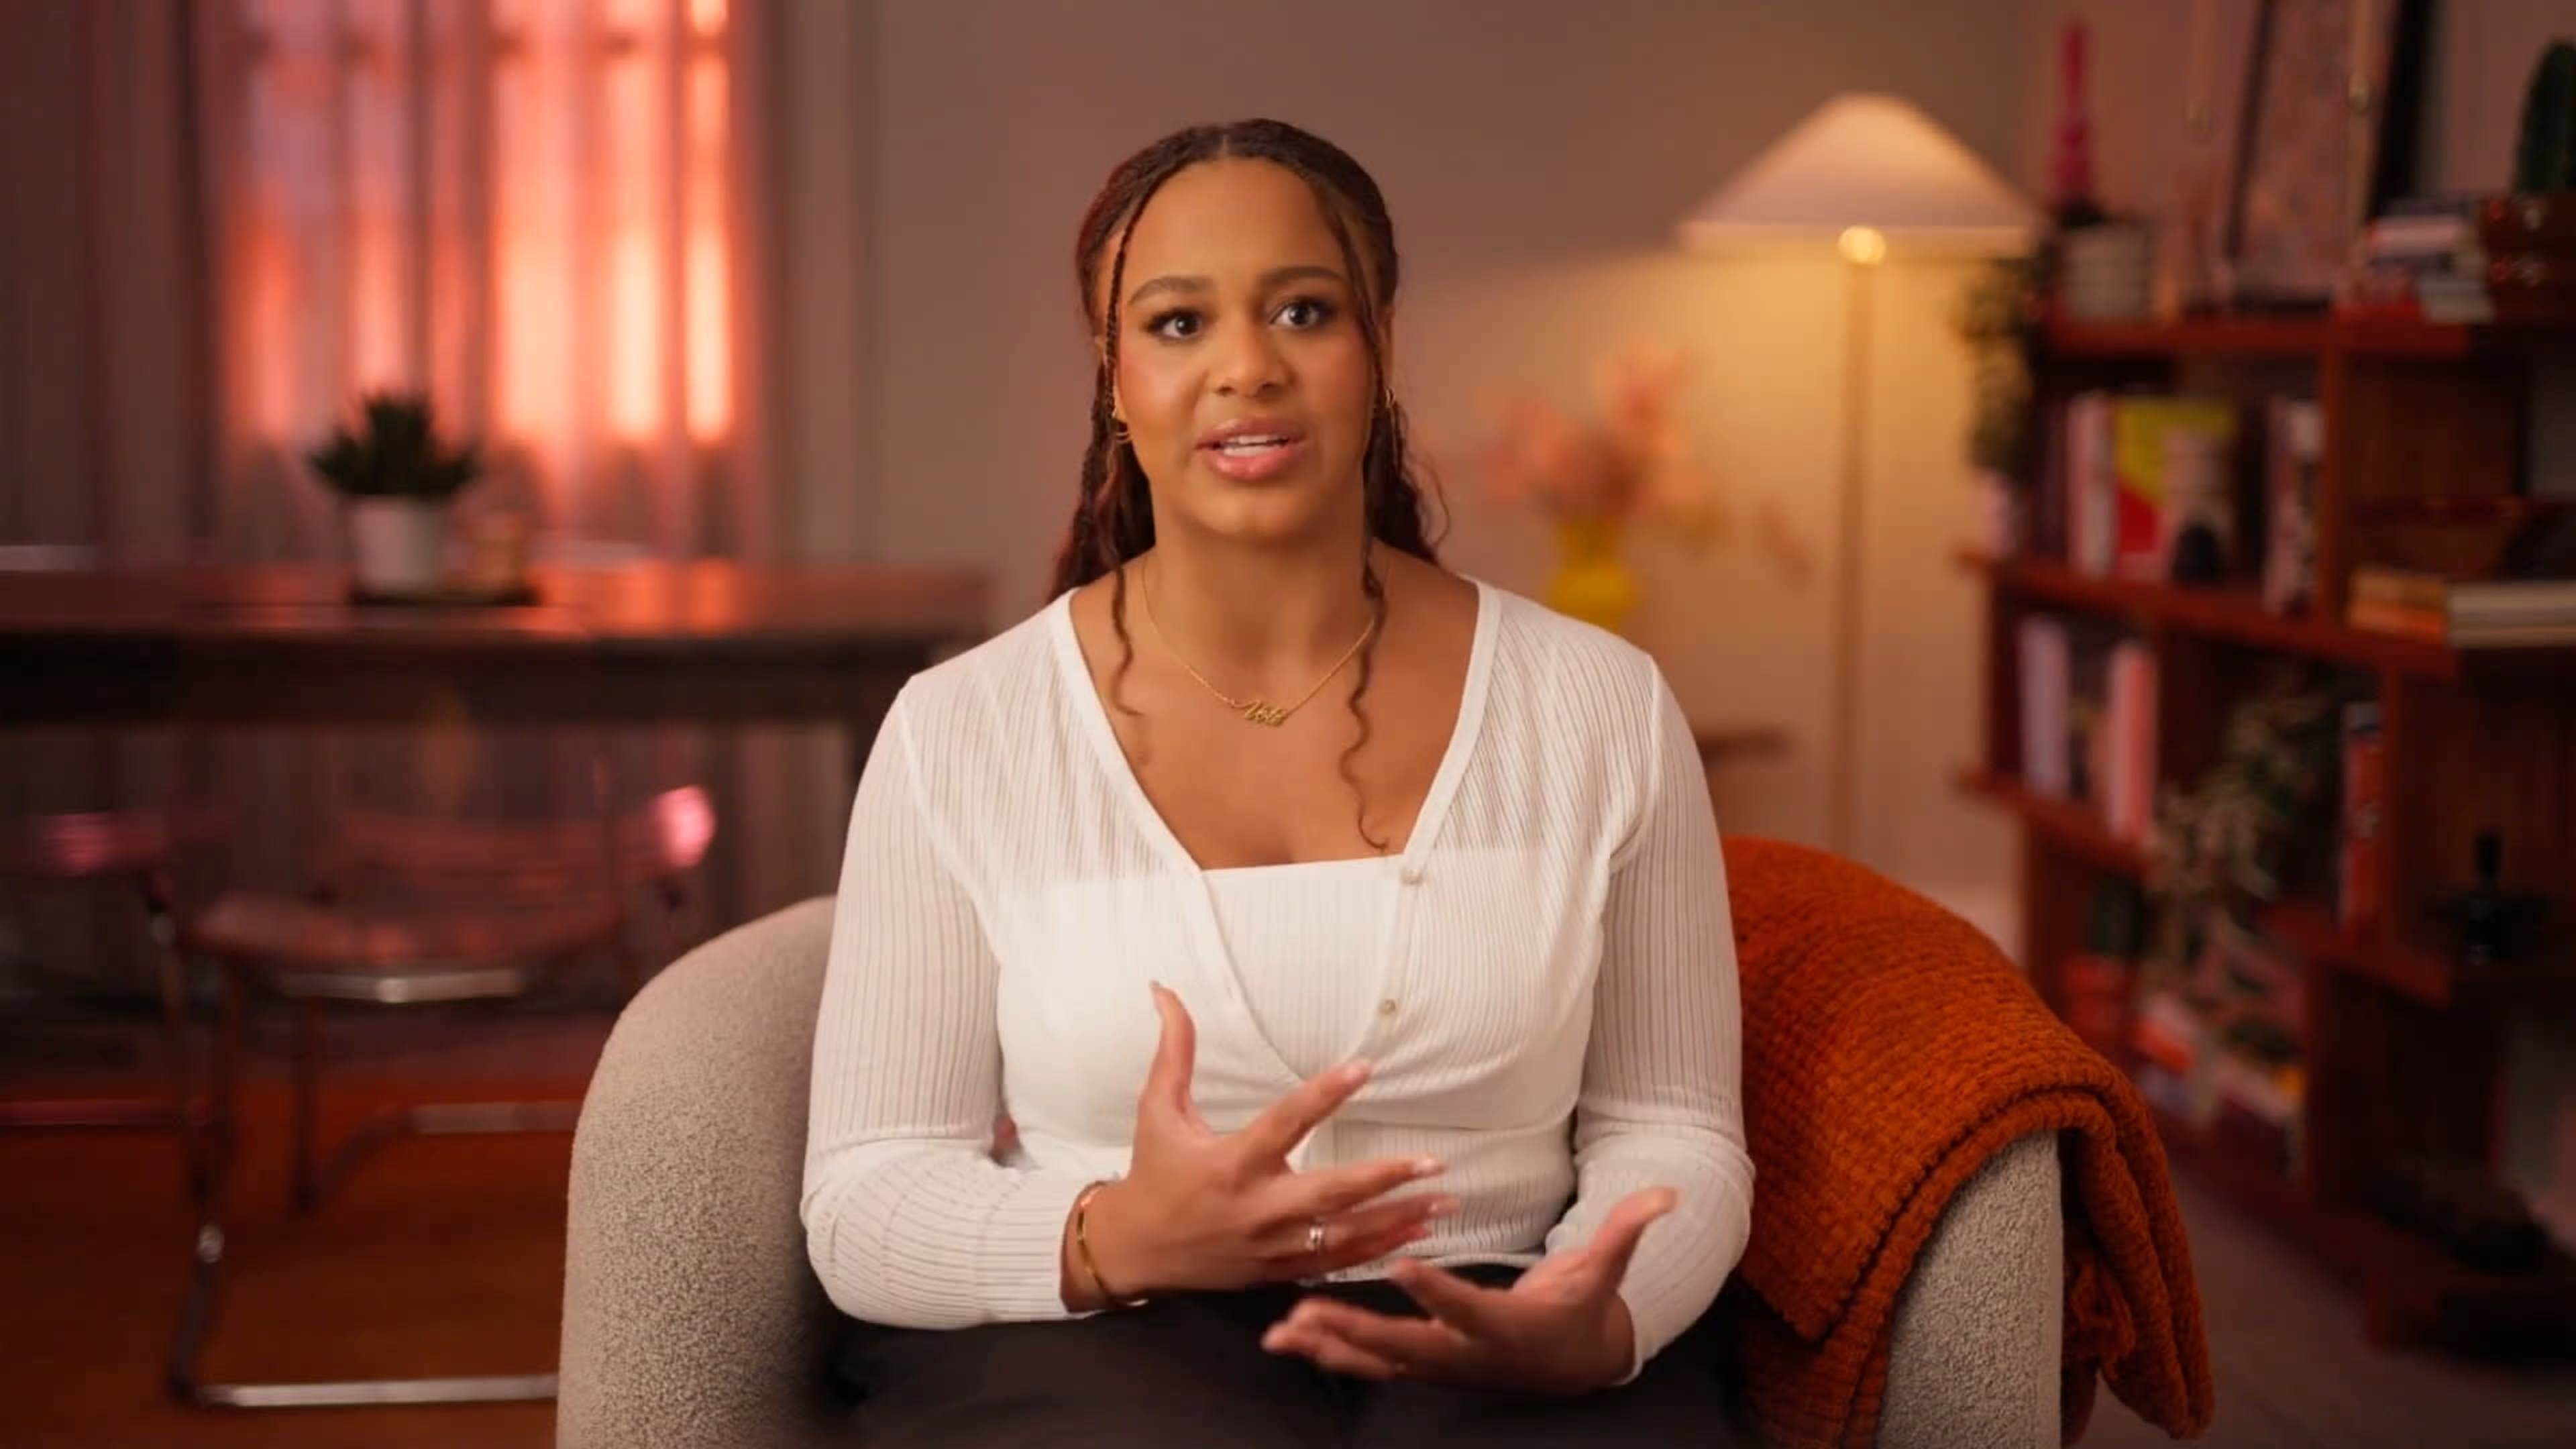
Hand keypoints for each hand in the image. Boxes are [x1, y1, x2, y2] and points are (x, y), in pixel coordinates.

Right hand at [1077, 983, 1457, 1300]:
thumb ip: (1174, 1051)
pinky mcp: (1279, 1269)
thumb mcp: (1158, 1110)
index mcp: (1230, 1164)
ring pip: (1344, 1235)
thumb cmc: (1152, 1171)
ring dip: (1398, 1219)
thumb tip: (1164, 990)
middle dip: (1383, 1179)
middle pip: (1329, 1194)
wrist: (1135, 1250)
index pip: (1285, 1123)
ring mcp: (1271, 1245)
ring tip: (1444, 1197)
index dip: (1324, 1094)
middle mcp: (1256, 1208)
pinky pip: (1337, 1262)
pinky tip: (1419, 1231)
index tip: (1364, 1067)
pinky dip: (1379, 1248)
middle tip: (1433, 1162)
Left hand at [1258, 1185, 1678, 1396]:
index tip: (1404, 1266)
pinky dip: (1326, 1353)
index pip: (1468, 1307)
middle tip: (1309, 1313)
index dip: (1438, 1290)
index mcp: (1505, 1326)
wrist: (1571, 1366)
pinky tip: (1284, 1339)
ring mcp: (1438, 1365)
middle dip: (1356, 1331)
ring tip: (1281, 1333)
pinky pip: (1367, 1363)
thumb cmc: (1583, 1310)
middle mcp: (1465, 1353)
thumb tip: (1668, 1193)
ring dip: (1328, 1348)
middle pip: (1406, 1345)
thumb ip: (1626, 1231)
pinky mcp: (1419, 1364)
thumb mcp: (1604, 1272)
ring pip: (1376, 1361)